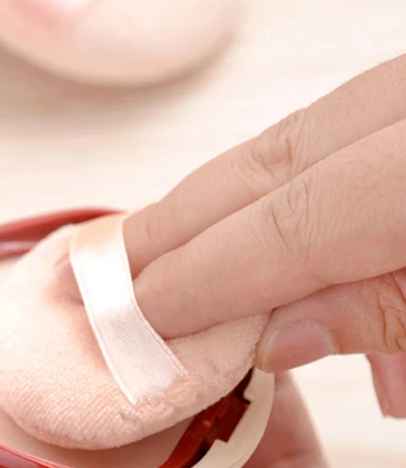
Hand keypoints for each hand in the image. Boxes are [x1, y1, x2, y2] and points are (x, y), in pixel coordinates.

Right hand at [116, 54, 405, 416]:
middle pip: (265, 163)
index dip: (202, 277)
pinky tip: (240, 220)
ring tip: (145, 249)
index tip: (133, 315)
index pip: (292, 225)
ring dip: (212, 201)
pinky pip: (330, 130)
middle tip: (92, 270)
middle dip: (170, 223)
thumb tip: (279, 337)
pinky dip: (273, 180)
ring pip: (291, 139)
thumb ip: (389, 314)